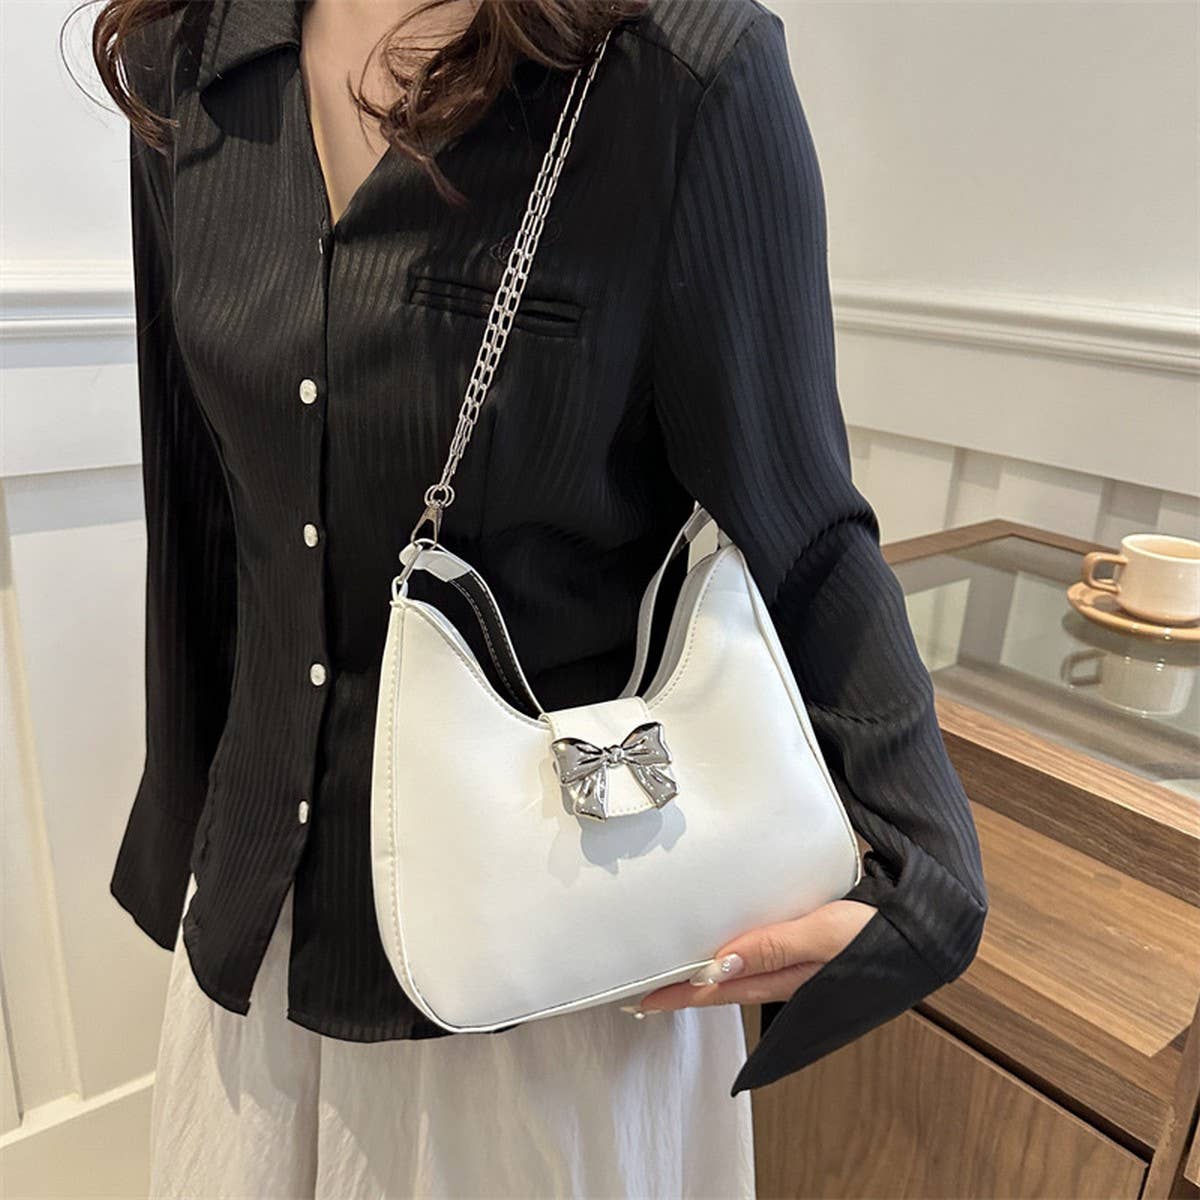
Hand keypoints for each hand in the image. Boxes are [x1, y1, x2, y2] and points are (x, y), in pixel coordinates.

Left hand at [627, 900, 876, 1013]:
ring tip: (672, 967)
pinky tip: (724, 945)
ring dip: (705, 972)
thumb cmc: (875, 934)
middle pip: (720, 985)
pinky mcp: (804, 948)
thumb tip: (716, 961)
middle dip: (681, 988)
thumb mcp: (820, 935)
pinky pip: (758, 955)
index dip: (676, 993)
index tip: (639, 997)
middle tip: (642, 985)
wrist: (922, 933)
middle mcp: (783, 977)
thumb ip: (770, 947)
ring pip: (737, 971)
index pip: (716, 988)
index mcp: (783, 978)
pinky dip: (733, 954)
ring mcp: (794, 966)